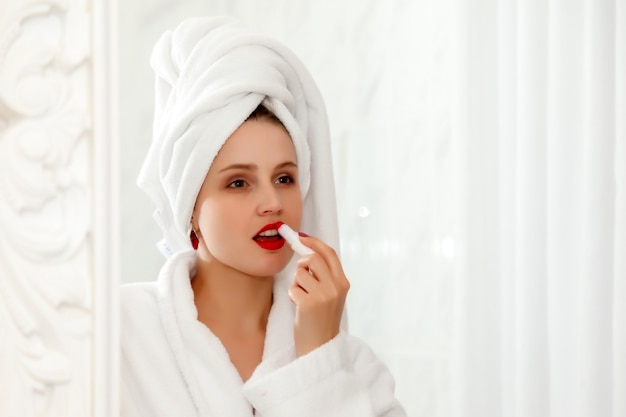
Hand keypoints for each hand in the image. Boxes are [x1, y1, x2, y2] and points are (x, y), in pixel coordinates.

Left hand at [287, 235, 349, 356]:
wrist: (320, 348)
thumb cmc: (321, 320)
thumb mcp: (331, 295)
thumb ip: (324, 275)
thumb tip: (307, 251)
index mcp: (343, 282)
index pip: (329, 253)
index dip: (314, 243)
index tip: (301, 237)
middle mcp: (336, 287)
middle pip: (312, 258)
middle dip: (301, 264)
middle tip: (300, 277)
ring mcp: (324, 295)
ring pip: (300, 273)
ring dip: (296, 284)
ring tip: (303, 298)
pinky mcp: (309, 303)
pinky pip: (293, 288)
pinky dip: (293, 296)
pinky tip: (299, 308)